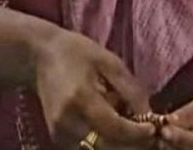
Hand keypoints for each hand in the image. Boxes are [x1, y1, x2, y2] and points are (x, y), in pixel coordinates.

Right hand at [32, 28, 155, 148]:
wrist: (38, 56)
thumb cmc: (76, 53)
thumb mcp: (109, 61)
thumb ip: (131, 90)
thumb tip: (150, 116)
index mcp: (80, 98)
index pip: (115, 129)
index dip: (138, 134)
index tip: (153, 128)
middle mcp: (67, 121)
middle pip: (108, 147)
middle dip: (132, 143)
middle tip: (146, 130)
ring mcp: (60, 133)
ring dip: (119, 144)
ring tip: (129, 126)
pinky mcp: (58, 138)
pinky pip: (89, 148)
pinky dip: (105, 142)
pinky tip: (111, 126)